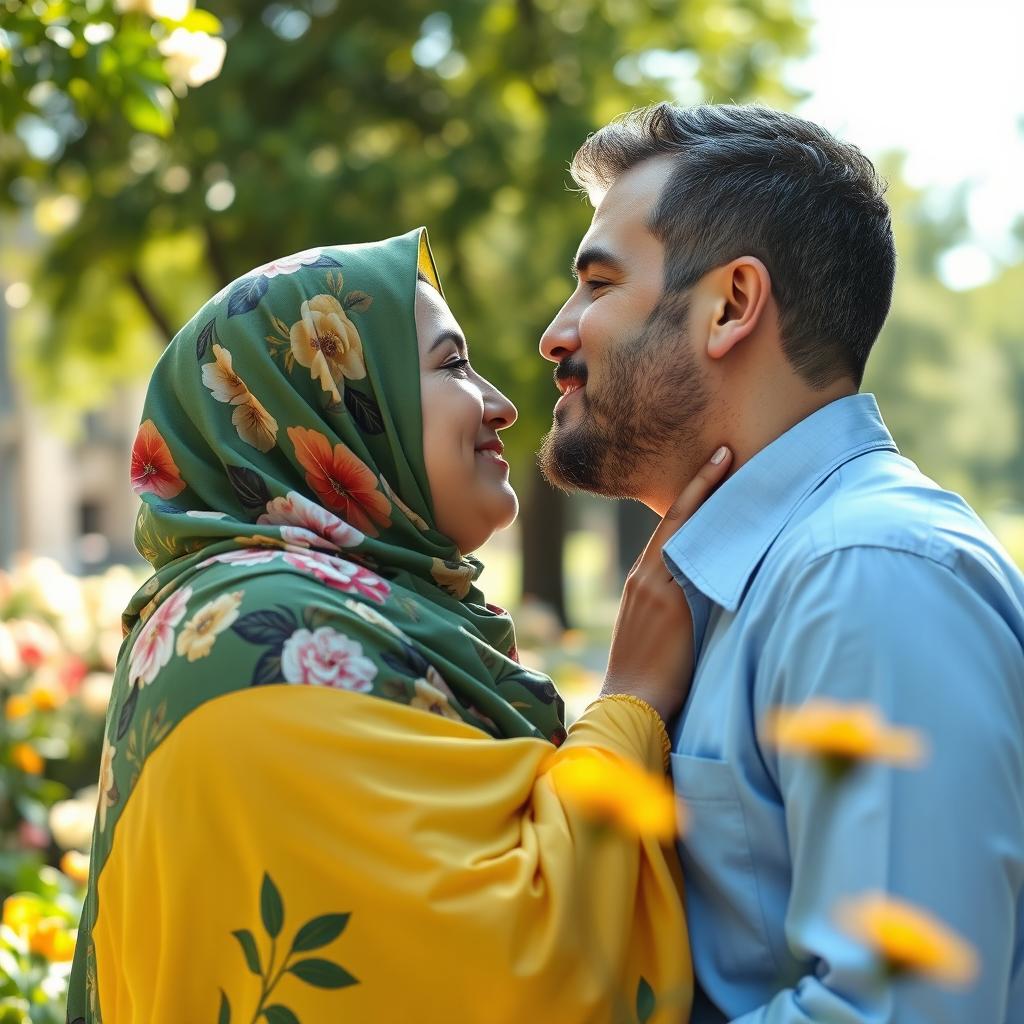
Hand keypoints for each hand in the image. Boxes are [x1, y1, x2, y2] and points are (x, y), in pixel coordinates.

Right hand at [601, 446, 732, 722]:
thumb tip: (710, 597)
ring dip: (707, 494)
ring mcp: (653, 585)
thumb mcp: (659, 635)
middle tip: (726, 450)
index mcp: (640, 583)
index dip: (691, 498)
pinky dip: (706, 524)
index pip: (669, 530)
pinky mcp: (667, 600)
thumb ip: (678, 609)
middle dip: (701, 483)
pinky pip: (688, 552)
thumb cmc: (648, 681)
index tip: (713, 469)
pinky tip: (726, 504)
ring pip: (683, 528)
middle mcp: (643, 576)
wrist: (629, 706)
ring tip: (730, 462)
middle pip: (676, 519)